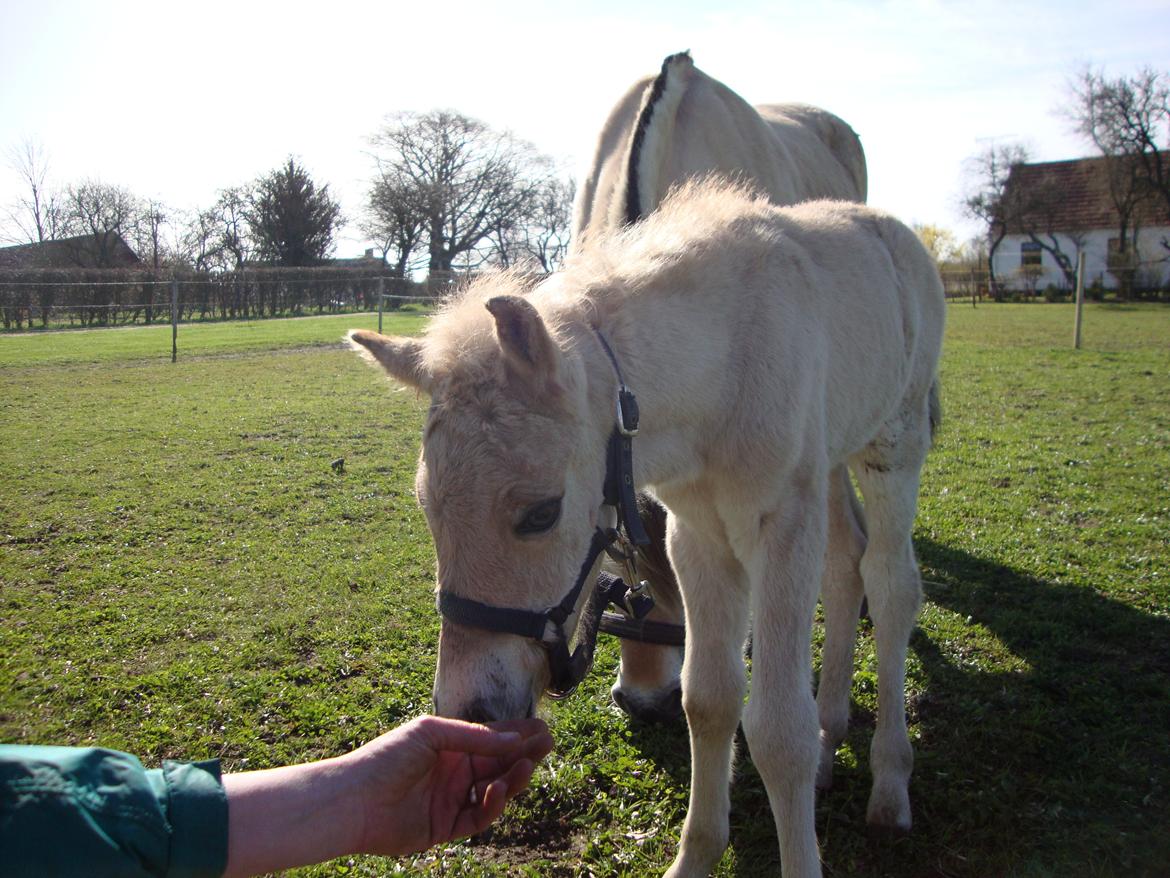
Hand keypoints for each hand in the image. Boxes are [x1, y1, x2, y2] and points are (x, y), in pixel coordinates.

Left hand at [349, 715, 553, 855]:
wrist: (354, 800)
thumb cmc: (387, 757)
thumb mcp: (432, 733)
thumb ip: (475, 737)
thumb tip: (515, 739)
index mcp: (450, 746)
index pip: (492, 740)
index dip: (518, 735)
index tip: (543, 730)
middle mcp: (454, 773)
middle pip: (498, 765)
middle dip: (523, 756)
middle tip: (546, 747)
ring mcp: (451, 801)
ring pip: (493, 792)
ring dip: (511, 780)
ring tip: (524, 768)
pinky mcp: (445, 828)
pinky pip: (477, 818)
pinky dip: (491, 806)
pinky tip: (496, 791)